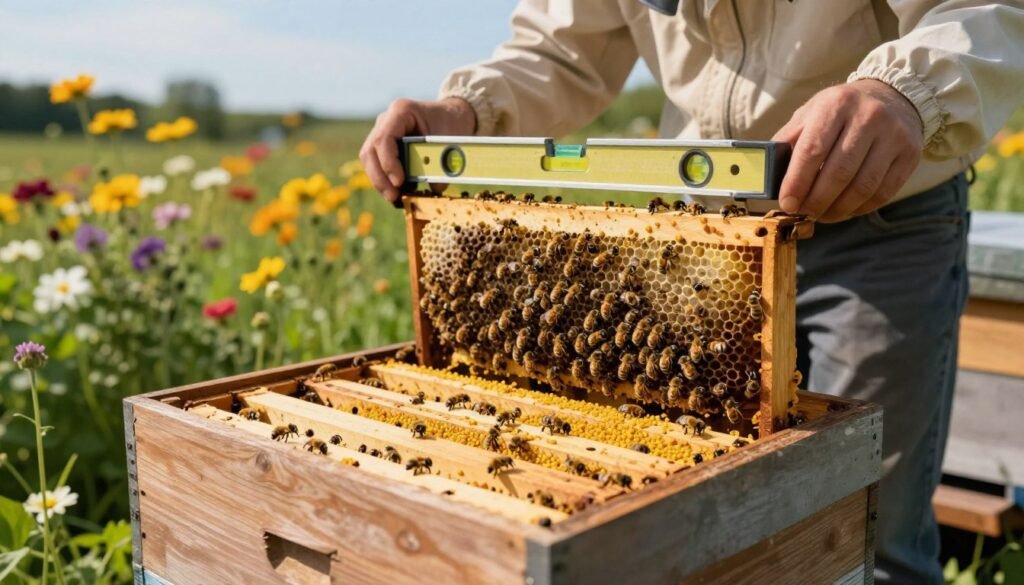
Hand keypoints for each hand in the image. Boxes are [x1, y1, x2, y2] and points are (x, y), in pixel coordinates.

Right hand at [360, 97, 476, 203]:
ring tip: (396, 198)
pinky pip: (377, 165)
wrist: (450, 115)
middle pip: (370, 152)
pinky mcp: (384, 147)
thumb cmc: (450, 123)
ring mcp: (382, 133)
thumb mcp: (450, 139)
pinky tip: (398, 193)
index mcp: (401, 111)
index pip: (384, 139)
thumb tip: (435, 189)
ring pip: (370, 161)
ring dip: (380, 182)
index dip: (388, 163)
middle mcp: (386, 121)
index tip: (399, 182)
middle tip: (393, 197)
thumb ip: (442, 162)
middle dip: (380, 178)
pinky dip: (386, 181)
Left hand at [773, 80, 923, 222]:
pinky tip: (845, 209)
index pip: (812, 150)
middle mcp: (868, 117)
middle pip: (839, 173)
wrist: (893, 96)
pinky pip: (882, 193)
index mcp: (836, 105)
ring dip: (837, 210)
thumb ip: (788, 141)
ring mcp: (894, 135)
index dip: (797, 182)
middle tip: (804, 213)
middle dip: (817, 201)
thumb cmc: (841, 111)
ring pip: (862, 187)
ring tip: (822, 215)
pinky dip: (860, 208)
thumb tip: (766, 177)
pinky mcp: (910, 154)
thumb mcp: (811, 113)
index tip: (787, 204)